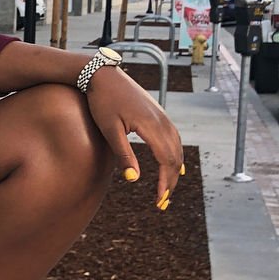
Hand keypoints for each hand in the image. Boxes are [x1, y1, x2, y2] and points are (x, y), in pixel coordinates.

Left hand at [85, 65, 183, 207]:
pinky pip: (174, 139)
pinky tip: (173, 166)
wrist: (103, 75)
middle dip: (170, 183)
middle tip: (162, 204)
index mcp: (152, 126)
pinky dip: (175, 156)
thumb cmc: (101, 102)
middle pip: (175, 158)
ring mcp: (162, 116)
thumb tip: (133, 179)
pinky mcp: (158, 114)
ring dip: (174, 171)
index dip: (165, 183)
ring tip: (167, 190)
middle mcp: (162, 121)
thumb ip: (123, 154)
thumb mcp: (109, 130)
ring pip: (177, 149)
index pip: (166, 161)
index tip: (159, 202)